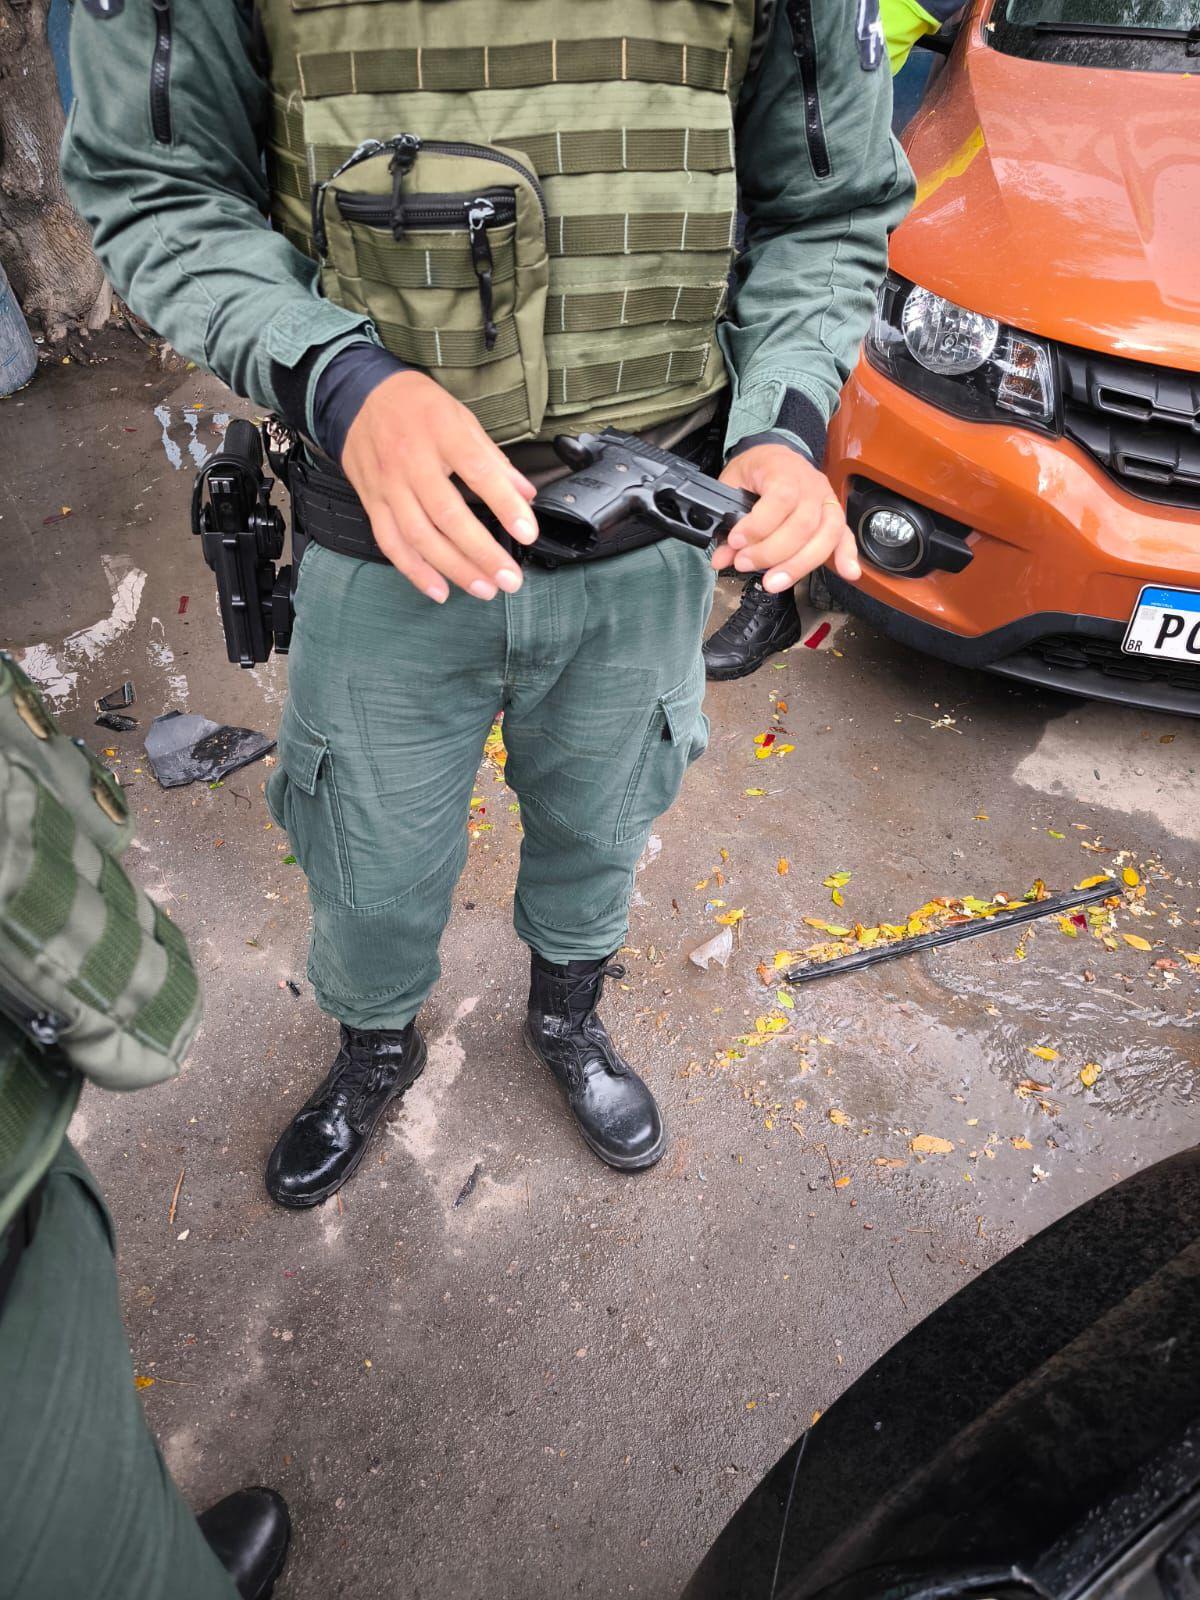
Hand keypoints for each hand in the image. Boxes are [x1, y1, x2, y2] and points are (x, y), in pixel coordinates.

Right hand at [341, 371, 538, 601]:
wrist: (355, 396)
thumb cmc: (415, 407)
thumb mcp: (460, 418)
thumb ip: (493, 459)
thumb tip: (526, 494)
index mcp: (442, 432)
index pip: (478, 472)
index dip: (505, 505)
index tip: (527, 533)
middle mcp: (411, 461)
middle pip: (447, 516)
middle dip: (482, 553)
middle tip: (509, 579)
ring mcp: (388, 485)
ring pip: (420, 536)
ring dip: (454, 569)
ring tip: (484, 589)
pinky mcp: (372, 502)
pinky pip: (391, 543)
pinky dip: (415, 571)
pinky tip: (439, 589)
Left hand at [713, 444, 860, 592]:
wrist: (776, 456)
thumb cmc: (756, 470)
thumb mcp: (731, 486)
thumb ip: (727, 521)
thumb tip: (721, 558)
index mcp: (783, 469)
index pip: (780, 499)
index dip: (758, 525)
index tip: (736, 542)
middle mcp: (811, 485)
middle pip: (803, 524)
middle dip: (772, 552)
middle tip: (745, 564)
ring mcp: (826, 500)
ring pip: (825, 535)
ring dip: (799, 564)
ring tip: (774, 583)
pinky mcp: (834, 516)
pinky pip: (845, 536)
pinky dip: (847, 556)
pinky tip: (848, 573)